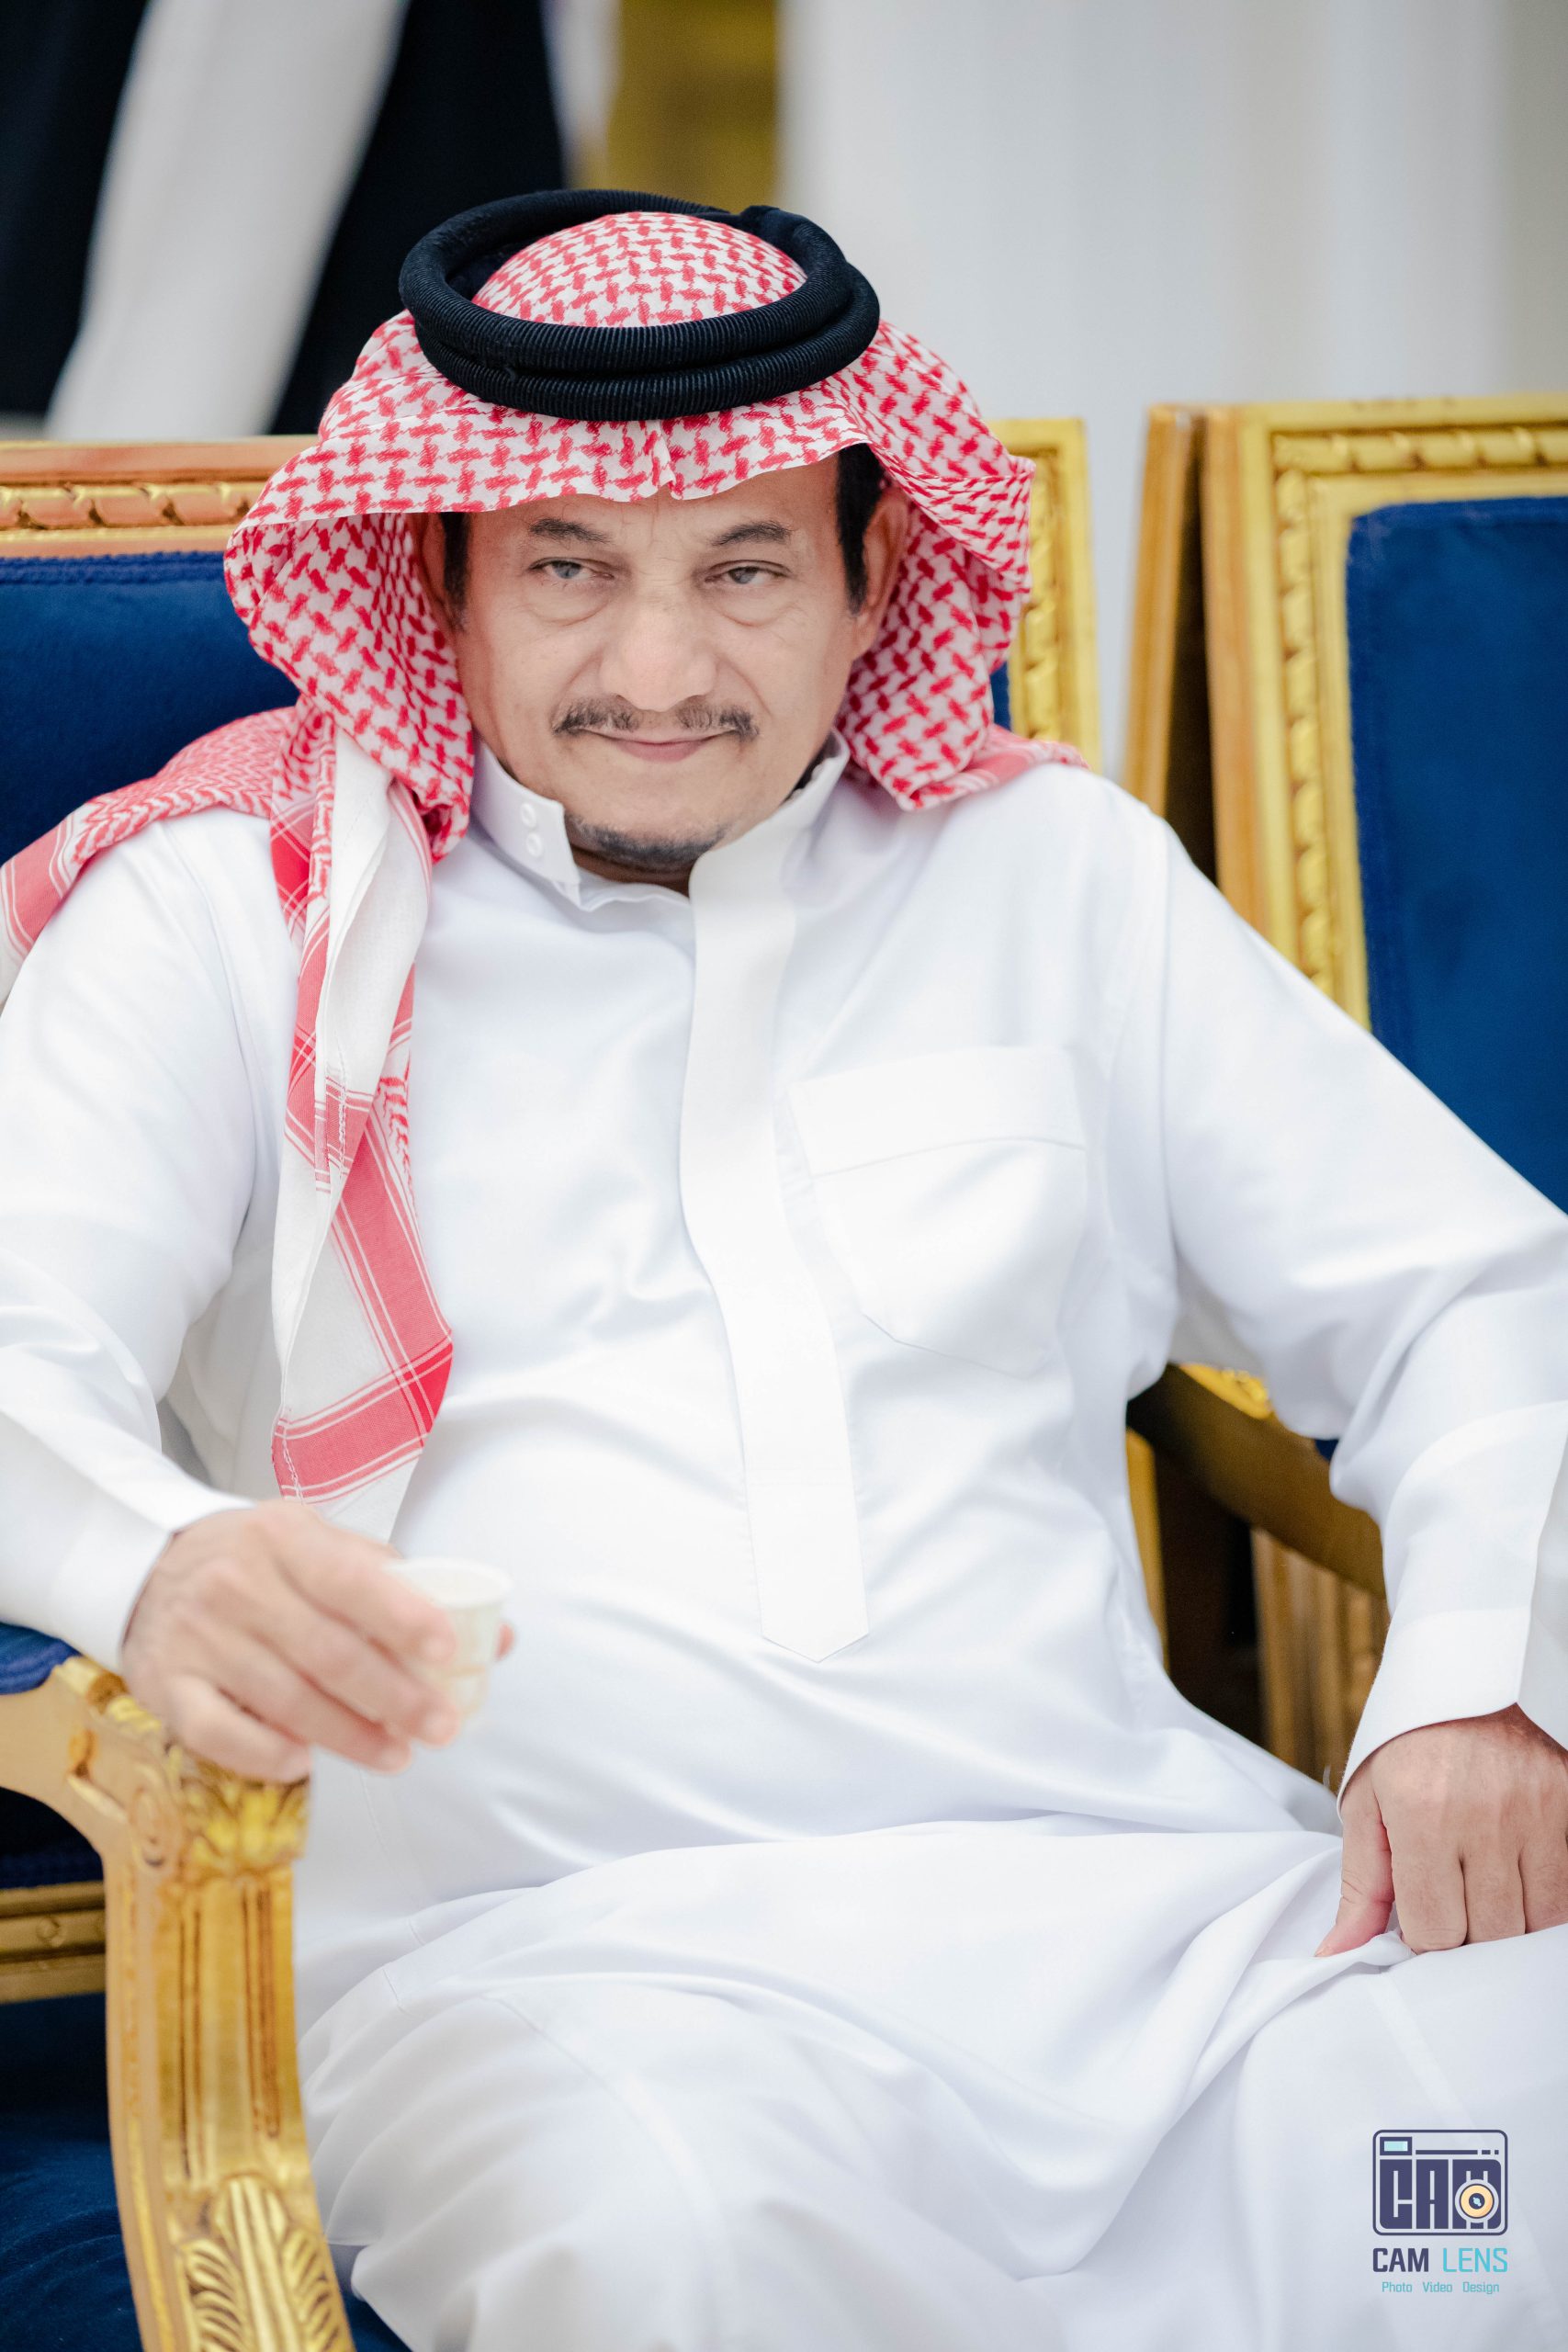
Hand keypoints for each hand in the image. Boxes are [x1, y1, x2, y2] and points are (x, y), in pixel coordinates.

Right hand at [122, 1501, 513, 1782]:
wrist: (148, 1566)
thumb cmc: (258, 1560)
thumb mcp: (319, 1543)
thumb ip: (398, 1583)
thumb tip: (493, 1634)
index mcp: (284, 1536)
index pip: (350, 1579)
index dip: (402, 1617)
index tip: (447, 1651)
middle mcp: (237, 1583)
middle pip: (327, 1651)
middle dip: (394, 1696)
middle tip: (441, 1726)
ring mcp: (199, 1637)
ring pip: (285, 1698)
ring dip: (349, 1736)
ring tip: (397, 1755)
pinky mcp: (167, 1685)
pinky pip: (218, 1732)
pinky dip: (265, 1753)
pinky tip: (304, 1763)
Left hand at [1316, 1704, 1567, 1956]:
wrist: (1468, 1675)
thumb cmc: (1409, 1741)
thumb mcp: (1369, 1802)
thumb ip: (1361, 1885)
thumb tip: (1336, 1953)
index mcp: (1421, 1814)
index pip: (1433, 1931)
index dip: (1423, 1937)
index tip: (1418, 1918)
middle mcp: (1483, 1817)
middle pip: (1486, 1935)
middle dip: (1464, 1933)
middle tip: (1450, 1902)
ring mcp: (1535, 1813)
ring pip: (1533, 1923)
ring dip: (1506, 1922)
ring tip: (1480, 1888)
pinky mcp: (1567, 1806)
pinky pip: (1563, 1893)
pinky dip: (1541, 1901)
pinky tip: (1513, 1879)